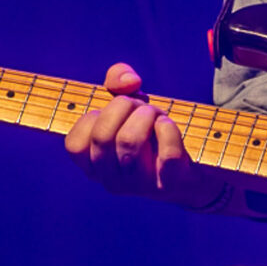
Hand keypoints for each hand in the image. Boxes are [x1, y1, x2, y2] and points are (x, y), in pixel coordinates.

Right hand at [62, 63, 225, 210]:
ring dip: (147, 114)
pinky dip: (168, 129)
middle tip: (141, 106)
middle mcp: (112, 182)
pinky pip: (167, 153)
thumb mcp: (127, 100)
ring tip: (157, 114)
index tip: (114, 113)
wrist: (190, 162)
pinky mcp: (170, 184)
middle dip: (124, 106)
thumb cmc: (150, 128)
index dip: (93, 118)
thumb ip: (116, 78)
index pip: (75, 146)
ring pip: (130, 142)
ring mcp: (140, 187)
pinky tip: (167, 125)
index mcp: (94, 168)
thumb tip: (128, 82)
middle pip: (103, 137)